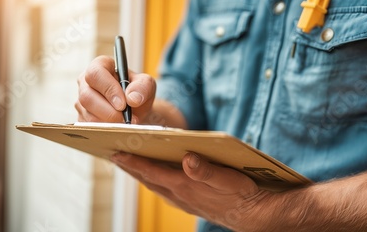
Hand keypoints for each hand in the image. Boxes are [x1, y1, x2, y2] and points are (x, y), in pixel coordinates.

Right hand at [75, 56, 155, 122]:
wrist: (135, 110)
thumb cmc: (137, 92)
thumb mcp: (147, 85)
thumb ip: (143, 87)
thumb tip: (132, 98)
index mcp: (100, 66)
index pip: (95, 74)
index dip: (108, 89)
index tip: (123, 104)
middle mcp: (86, 82)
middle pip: (87, 96)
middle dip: (109, 111)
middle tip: (126, 119)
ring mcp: (81, 101)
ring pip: (87, 114)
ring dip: (108, 122)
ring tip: (125, 124)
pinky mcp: (81, 117)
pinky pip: (88, 126)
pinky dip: (104, 130)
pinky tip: (117, 128)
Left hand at [111, 152, 273, 230]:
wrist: (253, 215)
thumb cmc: (242, 193)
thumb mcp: (227, 179)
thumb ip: (206, 171)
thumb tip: (187, 158)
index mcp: (185, 185)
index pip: (152, 172)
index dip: (133, 162)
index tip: (116, 152)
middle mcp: (179, 194)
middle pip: (147, 179)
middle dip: (129, 166)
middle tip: (113, 153)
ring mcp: (183, 200)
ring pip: (153, 185)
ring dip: (138, 173)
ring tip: (127, 161)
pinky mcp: (189, 201)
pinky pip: (163, 189)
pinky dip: (152, 180)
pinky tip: (152, 175)